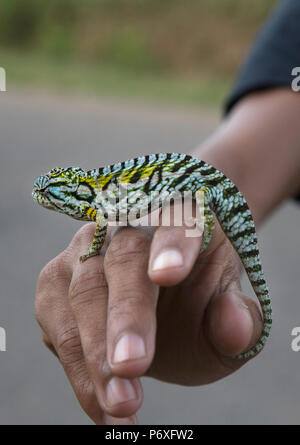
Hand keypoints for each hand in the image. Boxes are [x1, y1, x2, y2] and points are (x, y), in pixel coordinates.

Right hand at [35, 206, 262, 424]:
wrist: (169, 308)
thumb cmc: (201, 304)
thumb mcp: (229, 314)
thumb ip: (238, 318)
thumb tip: (234, 325)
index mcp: (181, 219)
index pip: (177, 219)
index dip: (172, 244)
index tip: (168, 275)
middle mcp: (128, 227)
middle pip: (123, 259)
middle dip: (126, 315)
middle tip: (132, 367)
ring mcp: (88, 252)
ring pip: (81, 292)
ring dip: (95, 353)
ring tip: (121, 404)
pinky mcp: (59, 283)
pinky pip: (56, 323)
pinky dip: (77, 369)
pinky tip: (101, 402)